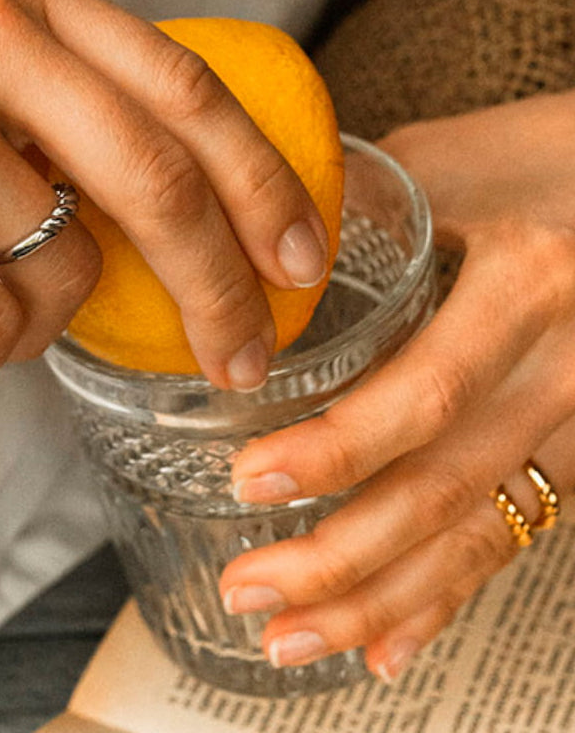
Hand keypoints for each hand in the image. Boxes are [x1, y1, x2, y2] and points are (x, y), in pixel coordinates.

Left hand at [219, 90, 574, 679]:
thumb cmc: (557, 148)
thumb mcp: (459, 154)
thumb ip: (359, 201)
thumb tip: (250, 246)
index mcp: (530, 284)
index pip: (429, 390)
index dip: (340, 448)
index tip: (252, 481)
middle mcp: (565, 365)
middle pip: (450, 487)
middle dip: (344, 555)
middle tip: (250, 590)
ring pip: (482, 529)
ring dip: (382, 595)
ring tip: (293, 638)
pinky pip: (515, 529)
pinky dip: (448, 592)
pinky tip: (388, 645)